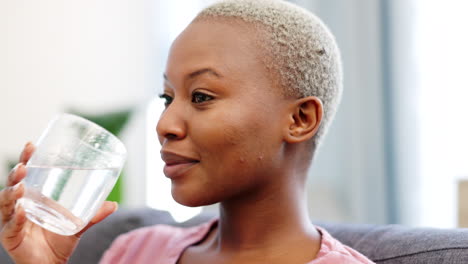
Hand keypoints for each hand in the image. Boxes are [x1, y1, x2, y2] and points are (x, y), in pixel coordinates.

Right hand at [0, 142, 117, 263]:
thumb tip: (114, 204)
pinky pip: (10, 225)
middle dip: (16, 173)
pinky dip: (15, 217)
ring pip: (6, 203)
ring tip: (21, 185)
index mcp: (34, 197)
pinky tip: (21, 210)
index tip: (31, 145)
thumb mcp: (78, 224)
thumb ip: (94, 215)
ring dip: (12, 192)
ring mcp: (13, 220)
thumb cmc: (59, 240)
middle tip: (24, 165)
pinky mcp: (10, 236)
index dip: (26, 159)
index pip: (27, 174)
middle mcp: (20, 205)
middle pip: (13, 184)